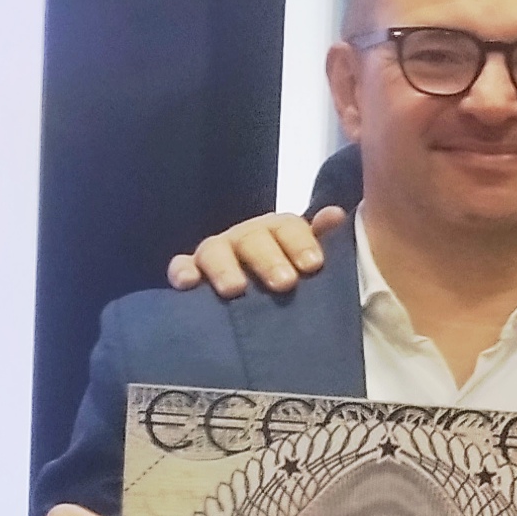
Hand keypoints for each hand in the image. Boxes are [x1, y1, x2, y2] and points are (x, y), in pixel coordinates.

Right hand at [168, 206, 340, 297]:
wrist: (260, 300)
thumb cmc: (289, 279)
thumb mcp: (308, 262)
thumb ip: (322, 240)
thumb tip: (335, 214)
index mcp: (277, 232)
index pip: (288, 226)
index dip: (301, 242)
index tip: (313, 265)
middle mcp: (245, 237)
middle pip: (253, 238)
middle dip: (268, 259)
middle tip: (284, 283)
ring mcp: (216, 253)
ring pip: (215, 250)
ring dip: (225, 268)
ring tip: (235, 288)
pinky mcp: (190, 271)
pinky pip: (181, 266)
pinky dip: (182, 271)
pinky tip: (188, 283)